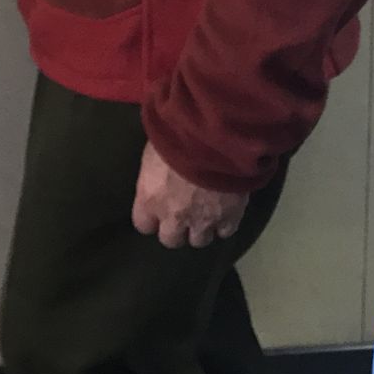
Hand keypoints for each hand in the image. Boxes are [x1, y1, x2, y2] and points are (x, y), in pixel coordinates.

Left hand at [131, 142, 249, 248]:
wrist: (214, 137)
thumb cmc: (176, 134)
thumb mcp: (156, 149)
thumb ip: (154, 170)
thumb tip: (156, 170)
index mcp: (150, 199)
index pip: (143, 225)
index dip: (152, 217)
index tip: (158, 207)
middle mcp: (174, 217)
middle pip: (171, 240)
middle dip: (177, 228)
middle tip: (183, 211)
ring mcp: (203, 221)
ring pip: (200, 240)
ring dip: (202, 227)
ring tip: (206, 212)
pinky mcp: (229, 217)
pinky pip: (226, 231)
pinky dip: (226, 223)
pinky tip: (227, 210)